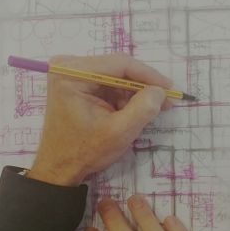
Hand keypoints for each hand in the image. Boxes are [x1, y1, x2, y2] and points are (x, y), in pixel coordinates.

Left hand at [27, 53, 172, 185]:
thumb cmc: (84, 151)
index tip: (169, 89)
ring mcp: (73, 74)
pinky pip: (109, 84)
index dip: (148, 75)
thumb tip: (160, 90)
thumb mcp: (119, 132)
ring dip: (135, 92)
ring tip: (153, 108)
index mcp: (73, 74)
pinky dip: (124, 97)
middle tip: (166, 99)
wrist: (60, 166)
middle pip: (118, 68)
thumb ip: (143, 109)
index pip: (119, 64)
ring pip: (116, 76)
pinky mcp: (78, 84)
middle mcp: (69, 67)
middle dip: (143, 85)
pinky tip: (135, 110)